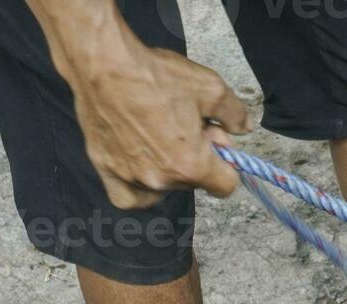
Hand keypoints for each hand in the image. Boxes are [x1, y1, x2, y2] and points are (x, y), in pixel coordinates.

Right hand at [69, 43, 249, 209]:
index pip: (226, 185)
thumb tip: (243, 128)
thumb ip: (234, 113)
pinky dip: (137, 188)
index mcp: (191, 165)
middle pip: (192, 182)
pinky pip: (127, 196)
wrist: (103, 63)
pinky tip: (139, 168)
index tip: (213, 138)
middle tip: (180, 124)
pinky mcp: (105, 169)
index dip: (227, 162)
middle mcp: (161, 180)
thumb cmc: (156, 75)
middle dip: (194, 158)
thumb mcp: (210, 87)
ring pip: (162, 189)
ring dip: (167, 171)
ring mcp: (130, 178)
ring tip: (158, 138)